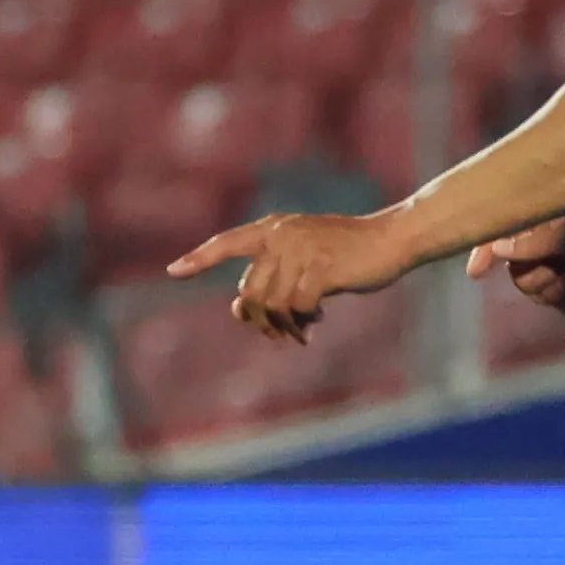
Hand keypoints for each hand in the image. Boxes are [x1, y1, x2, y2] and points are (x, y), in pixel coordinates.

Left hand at [165, 209, 422, 342]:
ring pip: (273, 305)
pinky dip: (304, 322)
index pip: (227, 243)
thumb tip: (237, 310)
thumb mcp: (304, 259)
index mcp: (273, 229)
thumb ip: (272, 277)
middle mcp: (281, 236)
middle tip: (280, 336)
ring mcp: (301, 250)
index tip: (174, 271)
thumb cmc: (347, 252)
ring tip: (304, 329)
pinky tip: (317, 321)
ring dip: (286, 326)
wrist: (390, 239)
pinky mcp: (321, 267)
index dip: (200, 258)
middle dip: (262, 322)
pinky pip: (298, 308)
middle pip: (250, 293)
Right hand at [468, 206, 564, 317]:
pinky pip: (558, 306)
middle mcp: (548, 243)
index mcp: (543, 220)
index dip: (484, 252)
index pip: (501, 235)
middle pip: (515, 273)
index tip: (476, 273)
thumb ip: (534, 240)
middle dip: (536, 279)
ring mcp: (562, 266)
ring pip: (535, 292)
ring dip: (557, 291)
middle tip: (561, 271)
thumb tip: (498, 249)